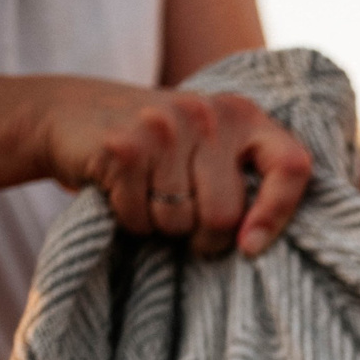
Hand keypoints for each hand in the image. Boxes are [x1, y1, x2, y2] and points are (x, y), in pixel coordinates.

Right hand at [33, 77, 314, 254]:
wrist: (66, 113)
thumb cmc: (156, 148)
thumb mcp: (209, 146)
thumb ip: (246, 177)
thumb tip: (271, 244)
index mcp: (243, 115)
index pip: (293, 167)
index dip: (278, 214)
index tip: (251, 245)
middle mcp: (208, 115)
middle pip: (226, 215)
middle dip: (205, 236)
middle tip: (185, 221)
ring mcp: (164, 127)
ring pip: (181, 223)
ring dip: (163, 228)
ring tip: (150, 195)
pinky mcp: (123, 148)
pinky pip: (142, 219)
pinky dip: (131, 221)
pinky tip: (122, 192)